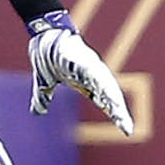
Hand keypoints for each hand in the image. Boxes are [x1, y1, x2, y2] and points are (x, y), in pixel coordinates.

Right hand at [26, 12, 133, 135]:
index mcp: (86, 83)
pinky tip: (105, 90)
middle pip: (110, 96)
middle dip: (119, 113)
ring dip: (112, 99)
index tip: (126, 131)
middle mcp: (93, 75)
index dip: (115, 115)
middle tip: (128, 129)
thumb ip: (43, 98)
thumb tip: (37, 112)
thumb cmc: (47, 54)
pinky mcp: (82, 57)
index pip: (104, 102)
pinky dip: (99, 80)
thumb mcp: (44, 83)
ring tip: (119, 113)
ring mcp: (89, 65)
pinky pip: (92, 70)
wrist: (41, 32)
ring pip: (105, 84)